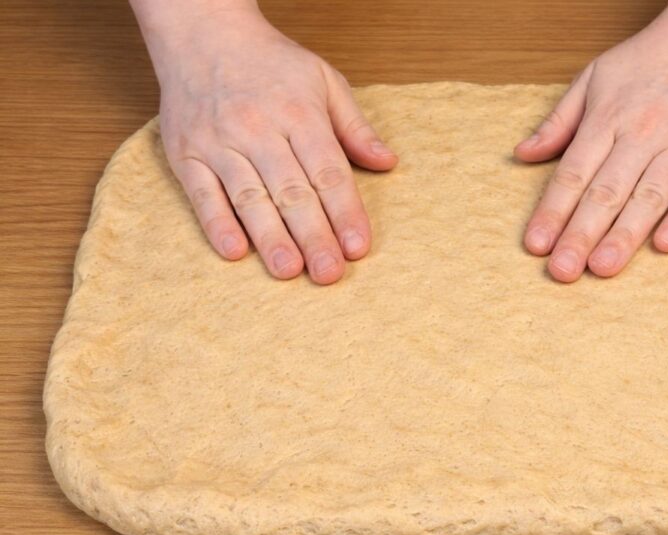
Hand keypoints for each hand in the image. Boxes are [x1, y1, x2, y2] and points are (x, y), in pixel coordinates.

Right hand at [135, 2, 396, 283]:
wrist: (203, 32)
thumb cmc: (270, 63)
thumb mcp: (324, 80)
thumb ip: (355, 127)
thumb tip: (387, 163)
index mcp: (299, 113)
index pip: (327, 171)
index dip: (344, 211)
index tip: (358, 246)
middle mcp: (258, 128)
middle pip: (291, 191)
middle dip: (313, 235)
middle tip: (329, 274)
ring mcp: (219, 142)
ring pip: (249, 197)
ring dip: (270, 237)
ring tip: (289, 271)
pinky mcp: (185, 153)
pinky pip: (202, 194)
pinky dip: (217, 224)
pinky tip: (235, 252)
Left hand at [516, 1, 667, 281]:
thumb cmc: (649, 59)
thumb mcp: (593, 78)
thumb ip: (558, 121)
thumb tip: (522, 155)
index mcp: (608, 118)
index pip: (573, 172)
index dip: (552, 210)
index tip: (536, 244)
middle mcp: (643, 134)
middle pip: (606, 192)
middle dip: (581, 234)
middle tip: (563, 271)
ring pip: (649, 197)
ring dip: (625, 235)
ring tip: (602, 267)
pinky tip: (666, 244)